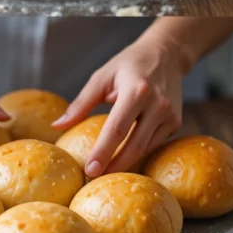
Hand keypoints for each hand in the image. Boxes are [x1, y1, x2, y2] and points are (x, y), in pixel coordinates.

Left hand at [53, 36, 185, 177]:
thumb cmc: (130, 64)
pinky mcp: (176, 122)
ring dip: (125, 163)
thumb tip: (57, 126)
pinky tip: (123, 158)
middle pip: (134, 146)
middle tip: (93, 178)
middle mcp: (157, 104)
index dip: (102, 152)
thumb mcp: (102, 76)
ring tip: (105, 171)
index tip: (89, 170)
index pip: (117, 129)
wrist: (167, 54)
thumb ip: (81, 103)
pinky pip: (153, 144)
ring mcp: (170, 115)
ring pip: (145, 149)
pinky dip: (137, 152)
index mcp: (137, 91)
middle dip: (114, 166)